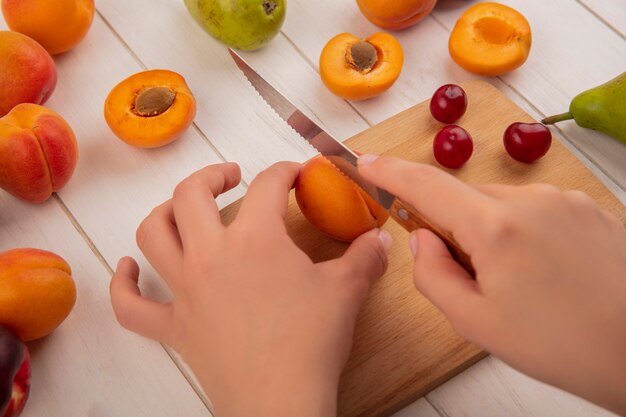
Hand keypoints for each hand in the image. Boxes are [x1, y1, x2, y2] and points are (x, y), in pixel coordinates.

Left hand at [109, 162, 390, 416]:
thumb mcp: (347, 291)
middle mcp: (211, 255)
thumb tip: (381, 239)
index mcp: (255, 239)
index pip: (269, 185)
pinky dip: (123, 284)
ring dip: (164, 212)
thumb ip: (365, 257)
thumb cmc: (312, 342)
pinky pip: (132, 305)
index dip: (286, 171)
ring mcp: (185, 290)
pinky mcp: (174, 327)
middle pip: (191, 193)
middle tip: (232, 176)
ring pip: (153, 235)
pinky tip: (127, 268)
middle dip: (212, 174)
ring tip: (182, 208)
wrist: (281, 400)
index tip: (297, 174)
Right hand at [358, 155, 625, 414]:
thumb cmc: (561, 345)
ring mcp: (563, 199)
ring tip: (518, 283)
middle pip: (464, 198)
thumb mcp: (475, 322)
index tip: (365, 161)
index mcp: (496, 227)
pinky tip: (545, 273)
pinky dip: (522, 233)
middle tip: (468, 276)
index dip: (389, 172)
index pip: (425, 185)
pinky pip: (533, 210)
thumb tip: (421, 238)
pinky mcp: (587, 206)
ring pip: (499, 205)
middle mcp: (530, 200)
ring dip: (490, 233)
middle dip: (452, 227)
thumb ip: (431, 274)